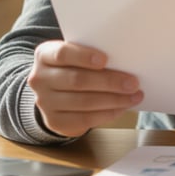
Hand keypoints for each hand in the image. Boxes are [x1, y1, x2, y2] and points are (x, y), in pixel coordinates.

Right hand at [27, 41, 142, 136]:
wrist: (53, 91)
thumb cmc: (72, 66)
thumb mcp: (75, 55)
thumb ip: (91, 54)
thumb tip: (125, 59)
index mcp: (44, 55)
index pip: (62, 54)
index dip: (83, 56)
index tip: (105, 60)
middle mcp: (40, 79)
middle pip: (77, 80)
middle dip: (109, 82)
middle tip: (133, 82)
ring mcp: (44, 102)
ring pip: (83, 102)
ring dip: (114, 100)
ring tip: (134, 96)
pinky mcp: (54, 121)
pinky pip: (85, 119)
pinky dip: (108, 113)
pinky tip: (122, 107)